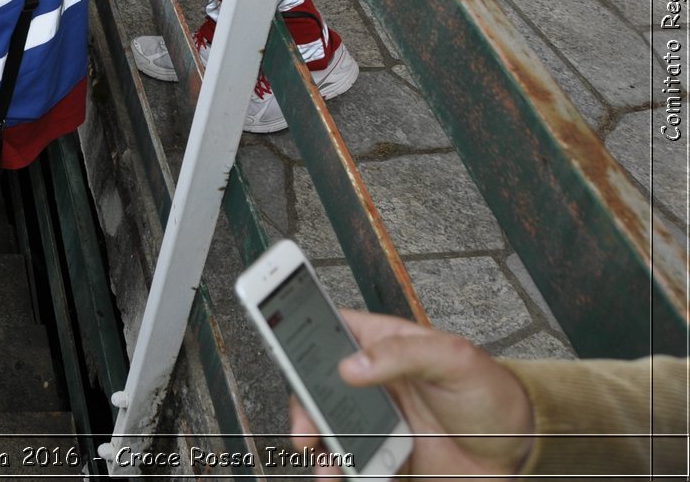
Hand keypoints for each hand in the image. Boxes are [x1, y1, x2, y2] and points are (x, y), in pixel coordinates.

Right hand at [287, 310, 533, 480]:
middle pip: (314, 383)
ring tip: (325, 462)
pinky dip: (339, 470)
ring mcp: (374, 418)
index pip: (327, 327)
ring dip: (318, 444)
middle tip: (303, 426)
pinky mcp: (382, 452)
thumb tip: (352, 365)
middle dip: (301, 404)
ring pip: (326, 426)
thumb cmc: (491, 393)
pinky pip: (349, 461)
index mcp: (382, 343)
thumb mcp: (454, 358)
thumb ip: (402, 353)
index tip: (273, 335)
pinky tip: (342, 475)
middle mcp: (371, 380)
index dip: (295, 326)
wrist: (521, 453)